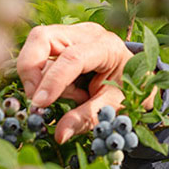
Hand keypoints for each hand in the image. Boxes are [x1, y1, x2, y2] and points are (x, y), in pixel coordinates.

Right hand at [16, 22, 134, 142]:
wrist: (137, 77)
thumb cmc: (128, 90)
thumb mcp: (114, 106)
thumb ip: (87, 118)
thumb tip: (59, 135)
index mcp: (106, 46)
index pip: (72, 58)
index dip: (52, 81)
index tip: (39, 104)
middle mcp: (85, 33)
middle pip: (42, 38)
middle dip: (31, 69)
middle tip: (36, 99)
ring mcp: (70, 33)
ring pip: (35, 45)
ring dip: (39, 76)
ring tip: (63, 96)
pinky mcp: (60, 40)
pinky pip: (38, 55)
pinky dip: (42, 76)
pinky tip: (63, 90)